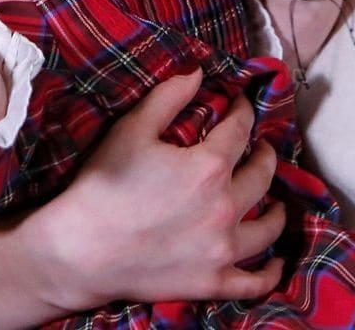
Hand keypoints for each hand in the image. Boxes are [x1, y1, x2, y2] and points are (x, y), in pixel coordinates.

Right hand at [21, 69, 284, 313]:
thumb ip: (170, 96)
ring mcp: (222, 249)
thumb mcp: (133, 128)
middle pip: (263, 174)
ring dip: (276, 209)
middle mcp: (225, 207)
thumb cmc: (104, 185)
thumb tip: (199, 71)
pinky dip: (269, 272)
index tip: (241, 103)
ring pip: (267, 226)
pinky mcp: (212, 282)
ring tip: (275, 201)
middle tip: (261, 149)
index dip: (243, 110)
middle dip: (265, 155)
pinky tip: (275, 262)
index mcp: (209, 166)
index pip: (241, 129)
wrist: (78, 251)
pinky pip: (254, 281)